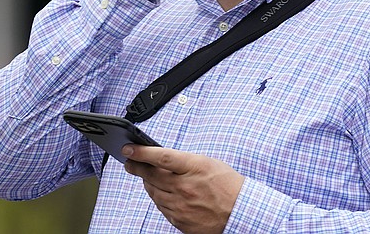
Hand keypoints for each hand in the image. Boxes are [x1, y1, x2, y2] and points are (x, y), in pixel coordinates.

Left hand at [123, 145, 243, 233]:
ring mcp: (181, 206)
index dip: (142, 152)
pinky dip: (159, 198)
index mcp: (194, 168)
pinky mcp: (180, 221)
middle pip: (151, 175)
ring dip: (148, 183)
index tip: (128, 148)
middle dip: (136, 167)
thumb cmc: (228, 186)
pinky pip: (161, 207)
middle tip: (129, 162)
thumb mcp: (207, 163)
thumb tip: (161, 159)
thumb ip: (184, 161)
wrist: (241, 212)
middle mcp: (185, 187)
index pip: (162, 156)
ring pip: (153, 193)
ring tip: (148, 177)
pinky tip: (162, 193)